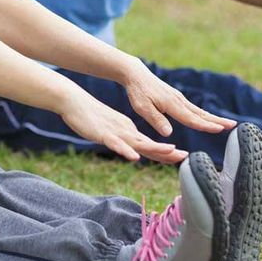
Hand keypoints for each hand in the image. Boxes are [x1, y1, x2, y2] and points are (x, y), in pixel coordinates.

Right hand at [58, 91, 190, 163]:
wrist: (75, 102)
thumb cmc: (92, 118)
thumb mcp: (112, 131)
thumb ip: (124, 139)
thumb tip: (136, 150)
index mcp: (129, 132)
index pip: (151, 145)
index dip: (167, 152)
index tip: (183, 158)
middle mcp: (127, 132)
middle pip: (150, 145)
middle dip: (168, 152)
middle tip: (185, 157)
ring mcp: (116, 133)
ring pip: (137, 143)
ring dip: (154, 148)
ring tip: (170, 152)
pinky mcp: (103, 134)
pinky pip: (116, 144)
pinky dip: (126, 151)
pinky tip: (134, 157)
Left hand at [120, 58, 236, 137]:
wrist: (137, 75)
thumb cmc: (138, 92)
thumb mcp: (142, 108)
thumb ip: (156, 120)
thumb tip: (169, 133)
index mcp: (171, 104)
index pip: (191, 118)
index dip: (205, 125)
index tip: (219, 129)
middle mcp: (179, 101)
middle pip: (201, 114)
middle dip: (218, 120)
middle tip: (234, 126)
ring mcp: (180, 99)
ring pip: (200, 111)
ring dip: (214, 118)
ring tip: (228, 124)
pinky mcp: (178, 98)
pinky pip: (194, 109)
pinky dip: (204, 115)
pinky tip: (209, 119)